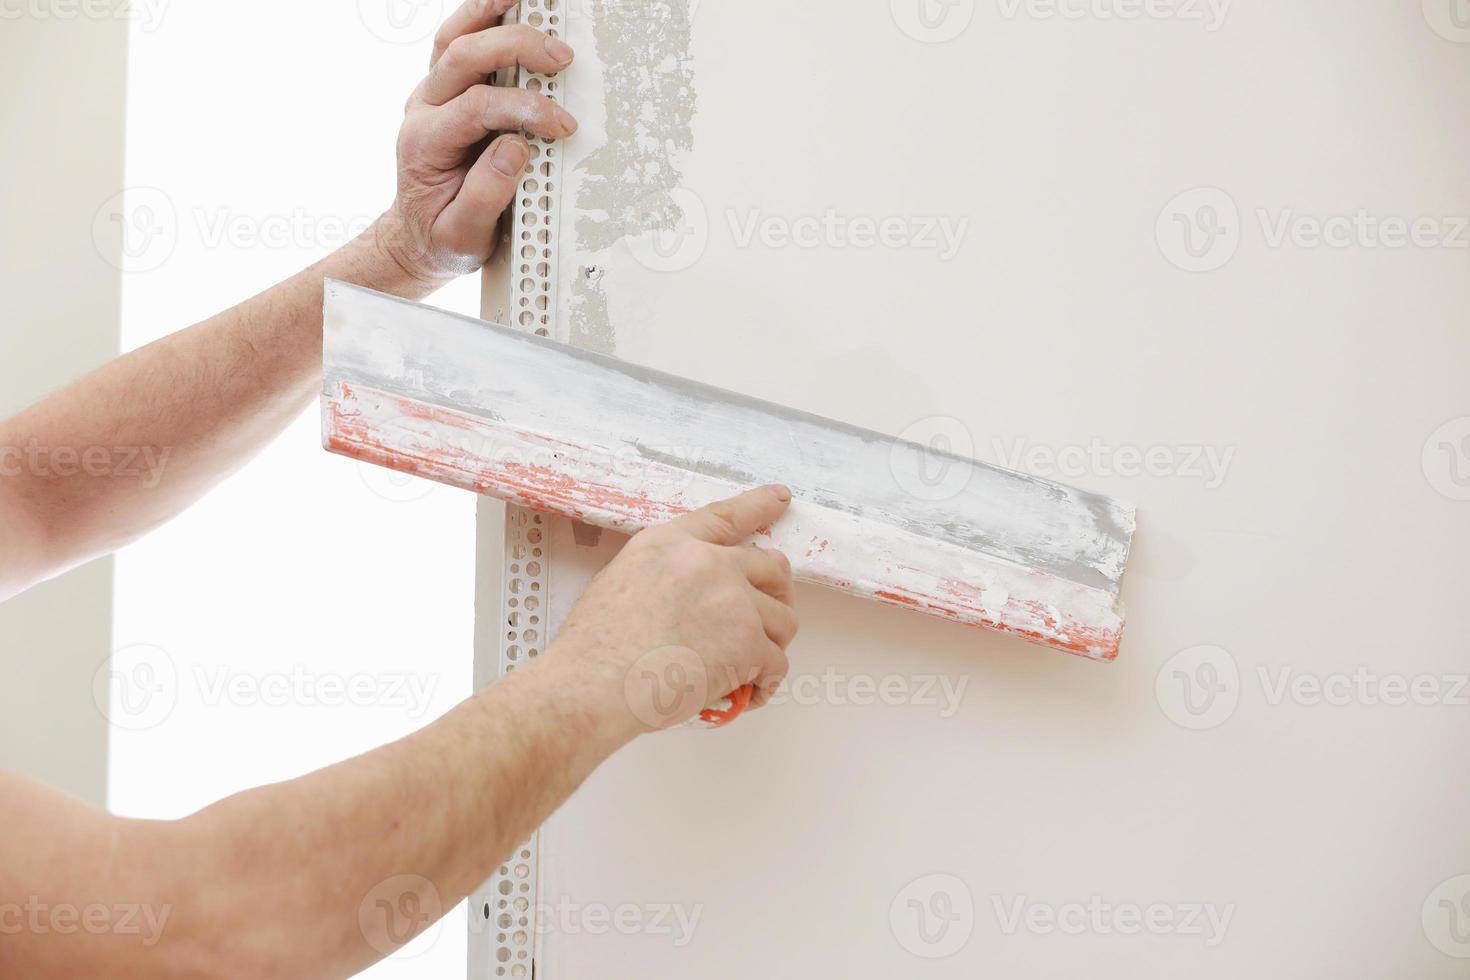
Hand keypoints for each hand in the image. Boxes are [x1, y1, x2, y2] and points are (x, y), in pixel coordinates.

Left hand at [374, 0, 579, 287]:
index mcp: (425, 145)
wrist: (416, 237)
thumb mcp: (462, 236)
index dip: (524, 110)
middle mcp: (423, 109)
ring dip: (490, 14)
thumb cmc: (442, 237)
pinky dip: (481, 16)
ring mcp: (432, 94)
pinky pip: (457, 41)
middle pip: (462, 58)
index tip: (562, 126)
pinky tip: (508, 2)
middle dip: (515, 50)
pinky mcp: (446, 90)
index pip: (477, 109)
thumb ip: (486, 196)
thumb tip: (515, 149)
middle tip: (561, 58)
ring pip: (452, 37)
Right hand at [546, 486, 800, 734]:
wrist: (591, 686)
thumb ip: (666, 572)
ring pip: (783, 620)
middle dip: (777, 594)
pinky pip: (776, 663)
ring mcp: (733, 601)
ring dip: (772, 645)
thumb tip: (691, 597)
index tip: (780, 497)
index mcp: (672, 544)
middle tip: (766, 623)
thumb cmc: (594, 647)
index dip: (758, 505)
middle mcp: (709, 563)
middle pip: (773, 568)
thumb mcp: (620, 579)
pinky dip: (765, 683)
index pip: (725, 516)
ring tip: (751, 668)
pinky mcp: (748, 644)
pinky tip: (748, 694)